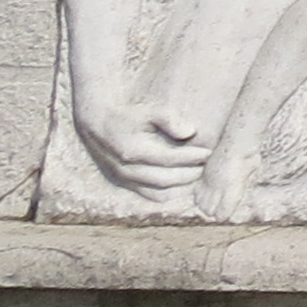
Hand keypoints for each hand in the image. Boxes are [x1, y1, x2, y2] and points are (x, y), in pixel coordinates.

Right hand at [75, 94, 207, 199]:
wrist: (98, 125)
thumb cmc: (128, 116)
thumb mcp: (147, 111)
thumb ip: (168, 118)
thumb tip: (190, 131)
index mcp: (132, 151)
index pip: (169, 159)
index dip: (191, 157)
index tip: (208, 152)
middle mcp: (126, 170)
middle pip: (166, 179)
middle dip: (190, 173)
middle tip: (206, 164)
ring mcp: (124, 180)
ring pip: (159, 192)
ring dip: (181, 186)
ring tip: (197, 173)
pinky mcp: (124, 185)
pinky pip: (151, 195)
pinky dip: (169, 192)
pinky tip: (182, 182)